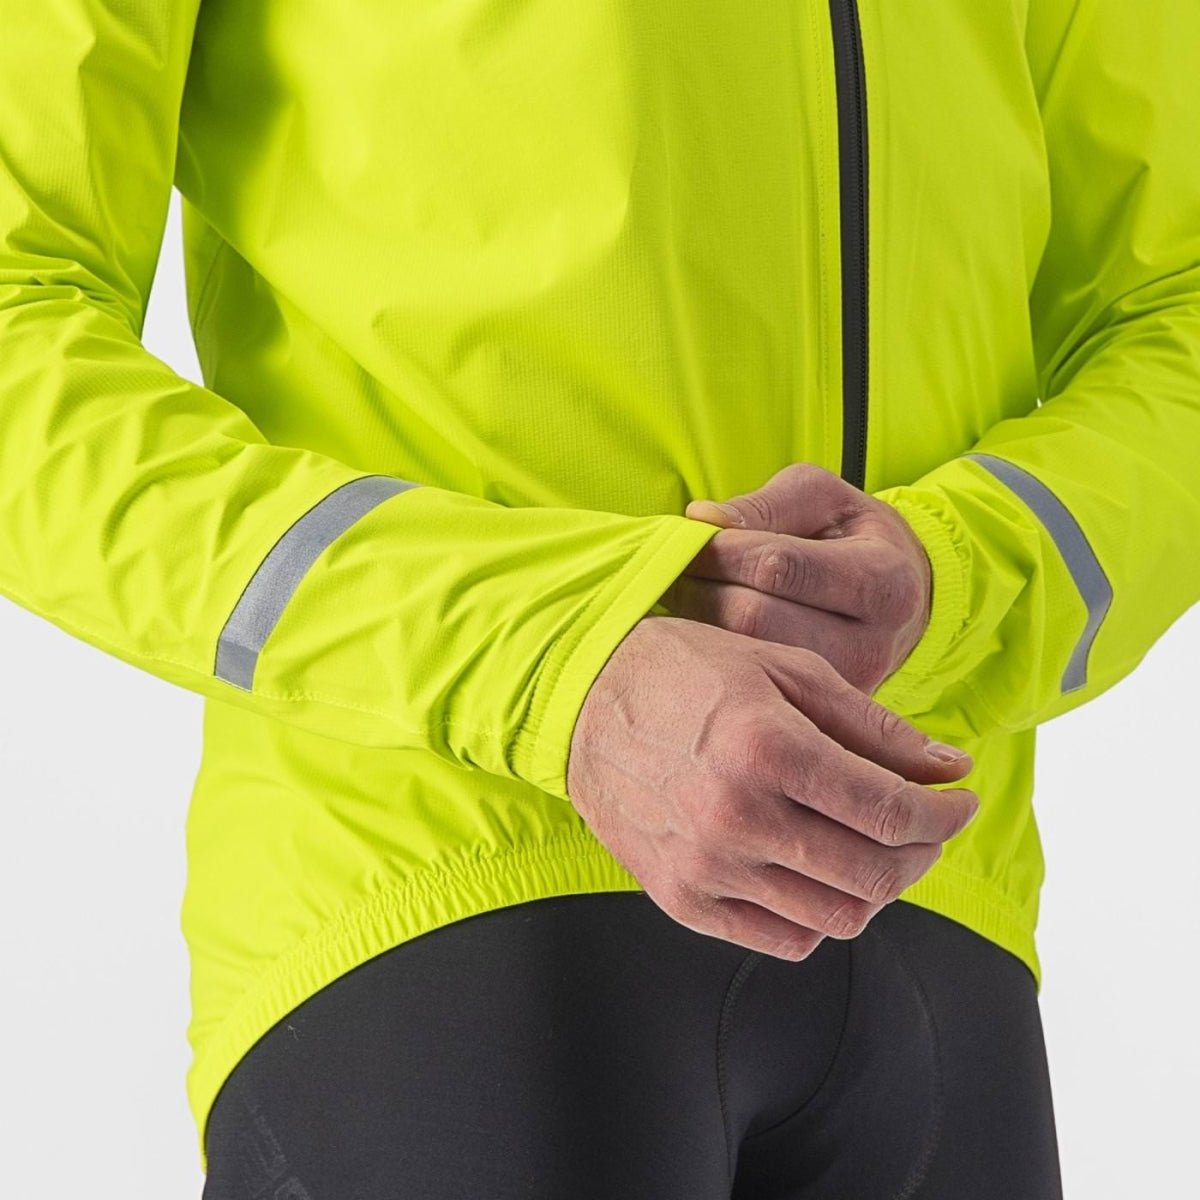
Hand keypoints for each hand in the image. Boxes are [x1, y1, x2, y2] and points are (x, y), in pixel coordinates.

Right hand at [565, 614, 976, 961]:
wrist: (582, 698)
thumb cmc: (687, 670)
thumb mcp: (785, 670)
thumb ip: (873, 725)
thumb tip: (950, 769)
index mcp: (768, 748)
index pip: (893, 812)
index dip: (945, 813)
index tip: (959, 799)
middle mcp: (737, 817)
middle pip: (875, 874)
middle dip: (923, 852)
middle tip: (927, 824)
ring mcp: (706, 866)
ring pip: (837, 916)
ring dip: (878, 887)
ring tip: (875, 846)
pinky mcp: (681, 898)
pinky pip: (783, 938)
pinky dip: (822, 915)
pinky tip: (819, 872)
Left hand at [660, 462, 932, 693]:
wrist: (900, 599)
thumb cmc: (849, 537)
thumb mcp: (822, 499)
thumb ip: (766, 505)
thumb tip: (702, 519)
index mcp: (882, 580)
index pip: (777, 566)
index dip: (720, 549)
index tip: (688, 536)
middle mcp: (871, 643)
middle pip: (754, 618)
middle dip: (702, 587)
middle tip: (672, 570)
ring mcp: (845, 686)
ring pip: (744, 655)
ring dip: (699, 622)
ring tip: (683, 596)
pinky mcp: (818, 712)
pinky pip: (751, 684)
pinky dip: (715, 653)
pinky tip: (701, 631)